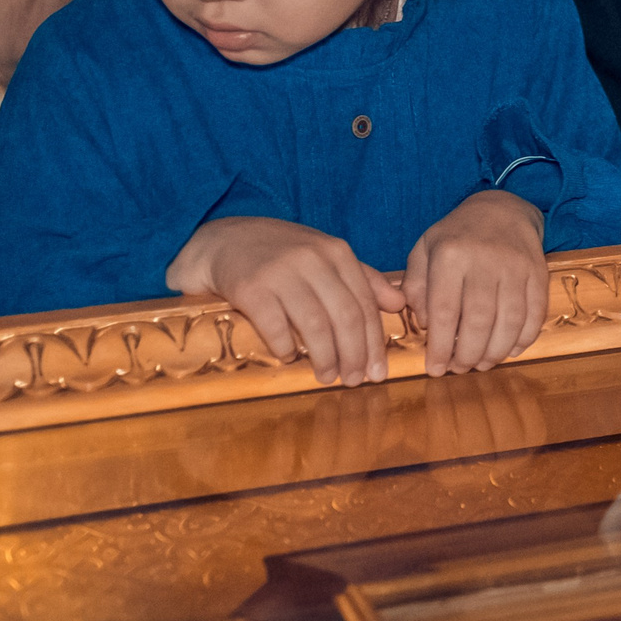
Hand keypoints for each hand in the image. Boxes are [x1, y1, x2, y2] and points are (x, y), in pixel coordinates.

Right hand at [169, 216, 405, 385]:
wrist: (222, 240)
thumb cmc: (278, 253)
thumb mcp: (324, 255)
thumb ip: (362, 277)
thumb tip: (398, 304)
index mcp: (336, 252)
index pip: (365, 303)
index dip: (374, 342)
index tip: (379, 371)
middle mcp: (312, 259)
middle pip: (345, 316)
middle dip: (355, 355)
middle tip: (355, 381)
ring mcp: (281, 272)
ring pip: (315, 325)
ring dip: (325, 358)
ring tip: (326, 376)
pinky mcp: (250, 287)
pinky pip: (276, 327)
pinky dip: (286, 348)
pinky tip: (289, 358)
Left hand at [405, 190, 548, 375]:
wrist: (502, 208)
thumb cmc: (457, 235)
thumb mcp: (425, 250)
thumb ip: (416, 286)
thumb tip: (425, 323)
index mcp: (451, 254)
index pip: (443, 310)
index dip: (439, 346)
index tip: (436, 369)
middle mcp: (485, 259)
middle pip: (479, 320)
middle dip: (468, 354)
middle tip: (460, 369)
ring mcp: (516, 266)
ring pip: (509, 321)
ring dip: (495, 352)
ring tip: (482, 364)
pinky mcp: (538, 272)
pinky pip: (535, 313)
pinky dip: (523, 339)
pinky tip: (509, 350)